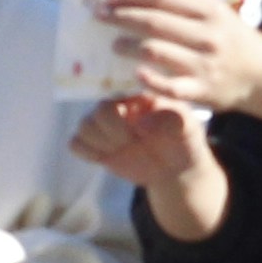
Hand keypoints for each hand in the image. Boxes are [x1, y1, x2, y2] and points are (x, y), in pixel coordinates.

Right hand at [71, 98, 199, 187]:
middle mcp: (119, 107)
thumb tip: (139, 123)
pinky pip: (75, 143)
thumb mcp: (186, 127)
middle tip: (131, 142)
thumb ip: (168, 120)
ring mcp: (106, 126)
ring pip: (84, 126)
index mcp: (139, 96)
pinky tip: (106, 157)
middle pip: (97, 111)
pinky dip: (86, 151)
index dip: (123, 115)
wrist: (175, 168)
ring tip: (121, 149)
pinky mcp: (97, 146)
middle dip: (113, 131)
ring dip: (100, 142)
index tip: (139, 132)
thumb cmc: (183, 139)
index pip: (120, 94)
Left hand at [104, 0, 261, 119]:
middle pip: (154, 22)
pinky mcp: (201, 91)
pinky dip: (148, 79)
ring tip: (114, 45)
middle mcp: (207, 35)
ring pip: (155, 51)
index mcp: (210, 10)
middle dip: (121, 18)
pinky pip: (167, 86)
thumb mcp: (217, 13)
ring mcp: (203, 64)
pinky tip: (135, 74)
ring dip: (127, 47)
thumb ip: (185, 6)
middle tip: (100, 17)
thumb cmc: (233, 39)